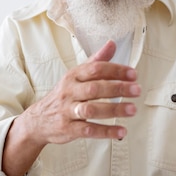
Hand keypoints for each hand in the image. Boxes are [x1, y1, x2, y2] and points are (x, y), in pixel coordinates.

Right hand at [18, 40, 140, 146]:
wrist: (38, 120)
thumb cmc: (64, 94)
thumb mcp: (76, 75)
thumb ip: (96, 60)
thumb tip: (112, 43)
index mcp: (73, 75)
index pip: (95, 69)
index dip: (115, 70)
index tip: (133, 74)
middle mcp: (69, 91)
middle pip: (94, 88)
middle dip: (117, 88)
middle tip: (136, 90)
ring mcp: (68, 110)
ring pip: (91, 109)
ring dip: (114, 109)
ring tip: (132, 109)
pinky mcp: (68, 129)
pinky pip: (89, 130)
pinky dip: (106, 132)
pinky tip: (121, 131)